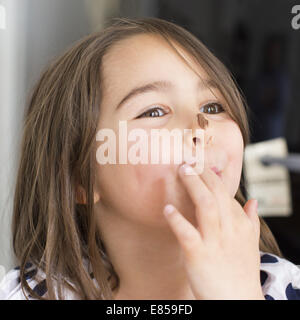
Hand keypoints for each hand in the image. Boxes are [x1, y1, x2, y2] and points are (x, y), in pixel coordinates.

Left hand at [163, 164, 264, 299]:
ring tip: (181, 171)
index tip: (202, 165)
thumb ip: (251, 221)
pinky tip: (167, 208)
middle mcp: (229, 230)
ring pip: (205, 206)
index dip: (214, 177)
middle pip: (217, 194)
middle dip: (203, 175)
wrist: (236, 301)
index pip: (227, 194)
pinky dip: (177, 219)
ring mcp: (214, 242)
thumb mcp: (251, 244)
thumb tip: (254, 201)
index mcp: (240, 225)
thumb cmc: (241, 270)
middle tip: (188, 162)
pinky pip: (187, 233)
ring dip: (193, 186)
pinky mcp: (198, 255)